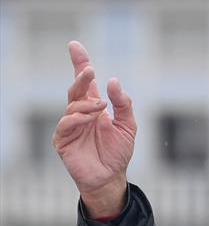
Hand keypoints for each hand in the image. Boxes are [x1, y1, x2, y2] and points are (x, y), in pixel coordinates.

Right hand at [52, 41, 135, 217]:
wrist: (111, 179)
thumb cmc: (118, 153)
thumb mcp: (128, 127)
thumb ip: (123, 104)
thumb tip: (113, 81)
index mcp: (93, 107)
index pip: (84, 81)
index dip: (80, 63)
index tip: (75, 46)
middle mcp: (80, 114)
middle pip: (75, 89)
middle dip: (81, 78)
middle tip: (90, 71)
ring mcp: (70, 126)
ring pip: (72, 106)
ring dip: (87, 104)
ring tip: (102, 108)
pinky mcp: (63, 140)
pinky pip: (66, 124)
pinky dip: (77, 119)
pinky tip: (89, 119)